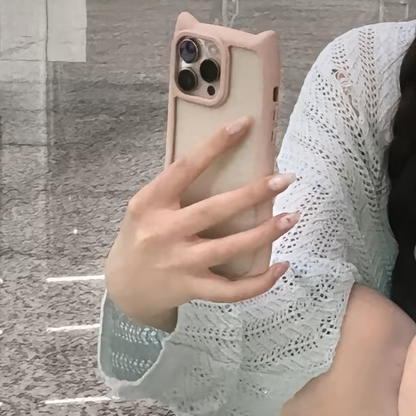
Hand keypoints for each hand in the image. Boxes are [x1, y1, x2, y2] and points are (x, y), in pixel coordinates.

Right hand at [104, 118, 299, 332]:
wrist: (124, 287)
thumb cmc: (144, 236)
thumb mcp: (147, 207)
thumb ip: (176, 189)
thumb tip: (226, 158)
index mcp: (150, 204)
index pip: (185, 168)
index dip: (214, 146)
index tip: (243, 125)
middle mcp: (163, 232)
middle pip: (214, 210)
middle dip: (253, 193)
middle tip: (284, 179)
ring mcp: (178, 263)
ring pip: (229, 248)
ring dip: (265, 233)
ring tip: (291, 217)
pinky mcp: (192, 288)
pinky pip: (231, 290)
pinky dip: (260, 281)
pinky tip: (281, 266)